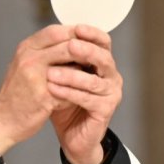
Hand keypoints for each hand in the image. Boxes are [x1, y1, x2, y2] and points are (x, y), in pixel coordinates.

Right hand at [0, 26, 87, 155]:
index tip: (86, 42)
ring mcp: (35, 77)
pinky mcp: (43, 97)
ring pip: (71, 66)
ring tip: (90, 76)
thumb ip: (44, 53)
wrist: (2, 121)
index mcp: (26, 48)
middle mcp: (29, 59)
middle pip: (67, 45)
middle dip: (84, 52)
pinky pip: (69, 90)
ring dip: (83, 71)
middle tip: (95, 59)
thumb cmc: (16, 94)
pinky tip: (79, 95)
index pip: (55, 31)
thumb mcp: (24, 65)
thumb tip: (72, 42)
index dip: (74, 35)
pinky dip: (76, 91)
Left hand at [47, 25, 122, 163]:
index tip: (76, 28)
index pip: (102, 42)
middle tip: (69, 45)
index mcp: (102, 63)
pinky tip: (53, 90)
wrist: (71, 136)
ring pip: (94, 81)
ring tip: (51, 73)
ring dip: (72, 76)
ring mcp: (112, 94)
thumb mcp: (61, 75)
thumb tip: (51, 31)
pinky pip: (88, 99)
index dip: (92, 34)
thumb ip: (61, 56)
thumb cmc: (65, 104)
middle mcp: (111, 76)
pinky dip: (69, 93)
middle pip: (103, 58)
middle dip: (86, 50)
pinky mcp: (106, 110)